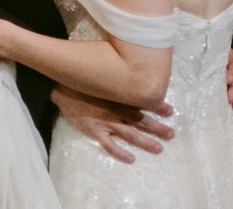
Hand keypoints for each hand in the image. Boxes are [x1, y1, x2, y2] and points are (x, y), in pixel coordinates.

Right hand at [50, 85, 174, 162]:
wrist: (61, 88)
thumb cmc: (83, 80)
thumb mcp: (103, 76)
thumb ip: (117, 80)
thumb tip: (132, 74)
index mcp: (119, 96)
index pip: (143, 102)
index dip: (157, 107)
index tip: (170, 110)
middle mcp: (116, 110)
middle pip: (141, 121)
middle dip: (157, 128)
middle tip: (171, 134)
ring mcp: (106, 122)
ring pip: (130, 135)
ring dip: (145, 142)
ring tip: (159, 148)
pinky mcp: (95, 131)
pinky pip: (110, 145)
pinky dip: (120, 153)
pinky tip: (131, 158)